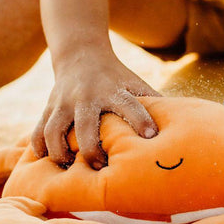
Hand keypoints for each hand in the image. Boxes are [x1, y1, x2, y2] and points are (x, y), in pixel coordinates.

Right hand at [30, 56, 159, 168]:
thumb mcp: (137, 84)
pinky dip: (39, 148)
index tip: (150, 138)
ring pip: (54, 130)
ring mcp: (63, 103)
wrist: (80, 54)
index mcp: (113, 91)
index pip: (128, 104)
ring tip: (70, 169)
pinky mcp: (48, 108)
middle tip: (100, 167)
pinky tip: (47, 163)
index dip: (140, 120)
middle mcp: (87, 97)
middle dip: (91, 148)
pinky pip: (38, 131)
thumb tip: (186, 130)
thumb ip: (155, 105)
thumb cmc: (117, 78)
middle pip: (85, 125)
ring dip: (60, 152)